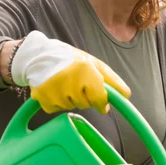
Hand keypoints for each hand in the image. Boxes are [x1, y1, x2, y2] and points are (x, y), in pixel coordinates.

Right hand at [11, 31, 130, 113]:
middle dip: (84, 96)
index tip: (101, 102)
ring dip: (70, 99)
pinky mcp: (43, 99)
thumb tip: (126, 95)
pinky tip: (54, 89)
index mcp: (86, 71)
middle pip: (86, 104)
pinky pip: (57, 109)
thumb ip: (112, 80)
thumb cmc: (70, 59)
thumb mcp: (94, 64)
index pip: (100, 99)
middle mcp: (71, 81)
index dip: (101, 101)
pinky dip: (56, 102)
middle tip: (76, 82)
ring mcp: (55, 92)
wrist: (39, 55)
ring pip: (72, 107)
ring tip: (63, 83)